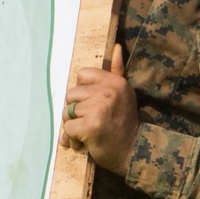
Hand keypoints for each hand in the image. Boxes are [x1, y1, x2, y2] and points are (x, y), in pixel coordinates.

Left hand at [61, 44, 138, 175]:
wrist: (132, 152)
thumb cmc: (124, 125)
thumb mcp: (124, 94)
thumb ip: (117, 71)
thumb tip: (116, 46)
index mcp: (114, 82)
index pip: (82, 75)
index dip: (82, 92)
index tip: (93, 105)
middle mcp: (108, 91)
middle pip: (71, 94)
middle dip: (74, 111)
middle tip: (89, 122)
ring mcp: (99, 108)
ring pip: (67, 112)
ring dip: (73, 126)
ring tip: (87, 134)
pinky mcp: (91, 125)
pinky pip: (68, 128)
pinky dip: (72, 139)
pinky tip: (84, 143)